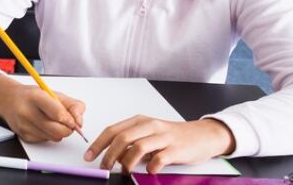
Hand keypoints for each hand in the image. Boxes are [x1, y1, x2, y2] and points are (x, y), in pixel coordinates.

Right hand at [0, 74, 84, 141]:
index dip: (70, 120)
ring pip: (54, 138)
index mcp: (36, 97)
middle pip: (57, 130)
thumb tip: (79, 122)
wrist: (8, 100)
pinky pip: (46, 141)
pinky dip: (49, 135)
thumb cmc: (32, 96)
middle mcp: (27, 112)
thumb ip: (72, 105)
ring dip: (59, 132)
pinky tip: (43, 125)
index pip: (58, 113)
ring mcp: (24, 125)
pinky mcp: (24, 136)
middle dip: (67, 129)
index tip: (74, 121)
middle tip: (67, 123)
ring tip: (53, 121)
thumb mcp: (53, 93)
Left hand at [85, 116, 235, 173]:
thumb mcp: (149, 134)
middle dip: (108, 154)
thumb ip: (132, 143)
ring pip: (138, 147)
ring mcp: (164, 137)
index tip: (89, 156)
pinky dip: (151, 166)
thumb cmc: (173, 136)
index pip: (113, 130)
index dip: (98, 144)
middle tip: (103, 166)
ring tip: (125, 171)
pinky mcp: (177, 148)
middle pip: (122, 138)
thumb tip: (113, 156)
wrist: (203, 135)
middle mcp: (150, 126)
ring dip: (127, 162)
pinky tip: (149, 171)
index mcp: (139, 121)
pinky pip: (159, 158)